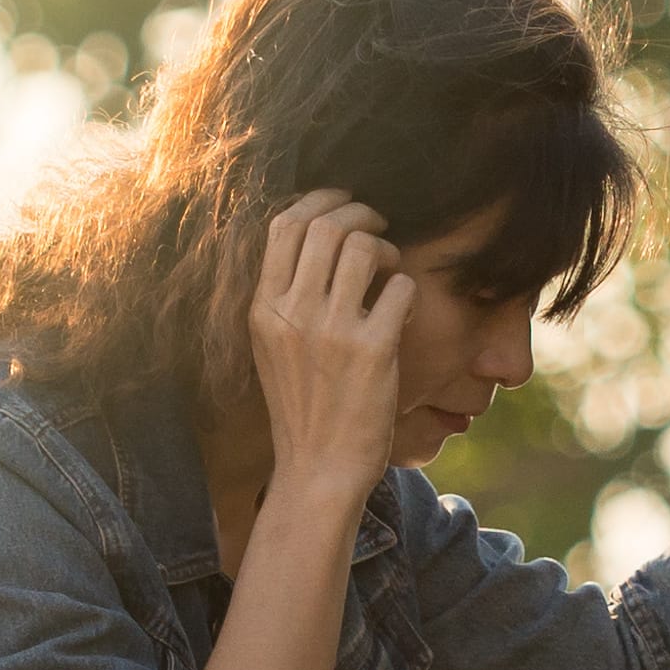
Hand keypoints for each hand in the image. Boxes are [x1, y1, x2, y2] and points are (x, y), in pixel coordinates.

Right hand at [246, 191, 412, 510]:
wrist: (317, 469)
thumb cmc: (302, 407)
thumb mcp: (272, 348)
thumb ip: (286, 298)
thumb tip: (317, 241)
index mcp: (263, 309)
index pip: (283, 225)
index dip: (318, 200)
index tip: (342, 200)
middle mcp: (292, 314)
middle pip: (326, 226)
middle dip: (360, 214)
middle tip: (379, 225)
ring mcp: (332, 331)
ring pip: (364, 247)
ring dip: (387, 248)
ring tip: (391, 269)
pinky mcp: (372, 350)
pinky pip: (400, 289)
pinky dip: (406, 291)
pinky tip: (401, 312)